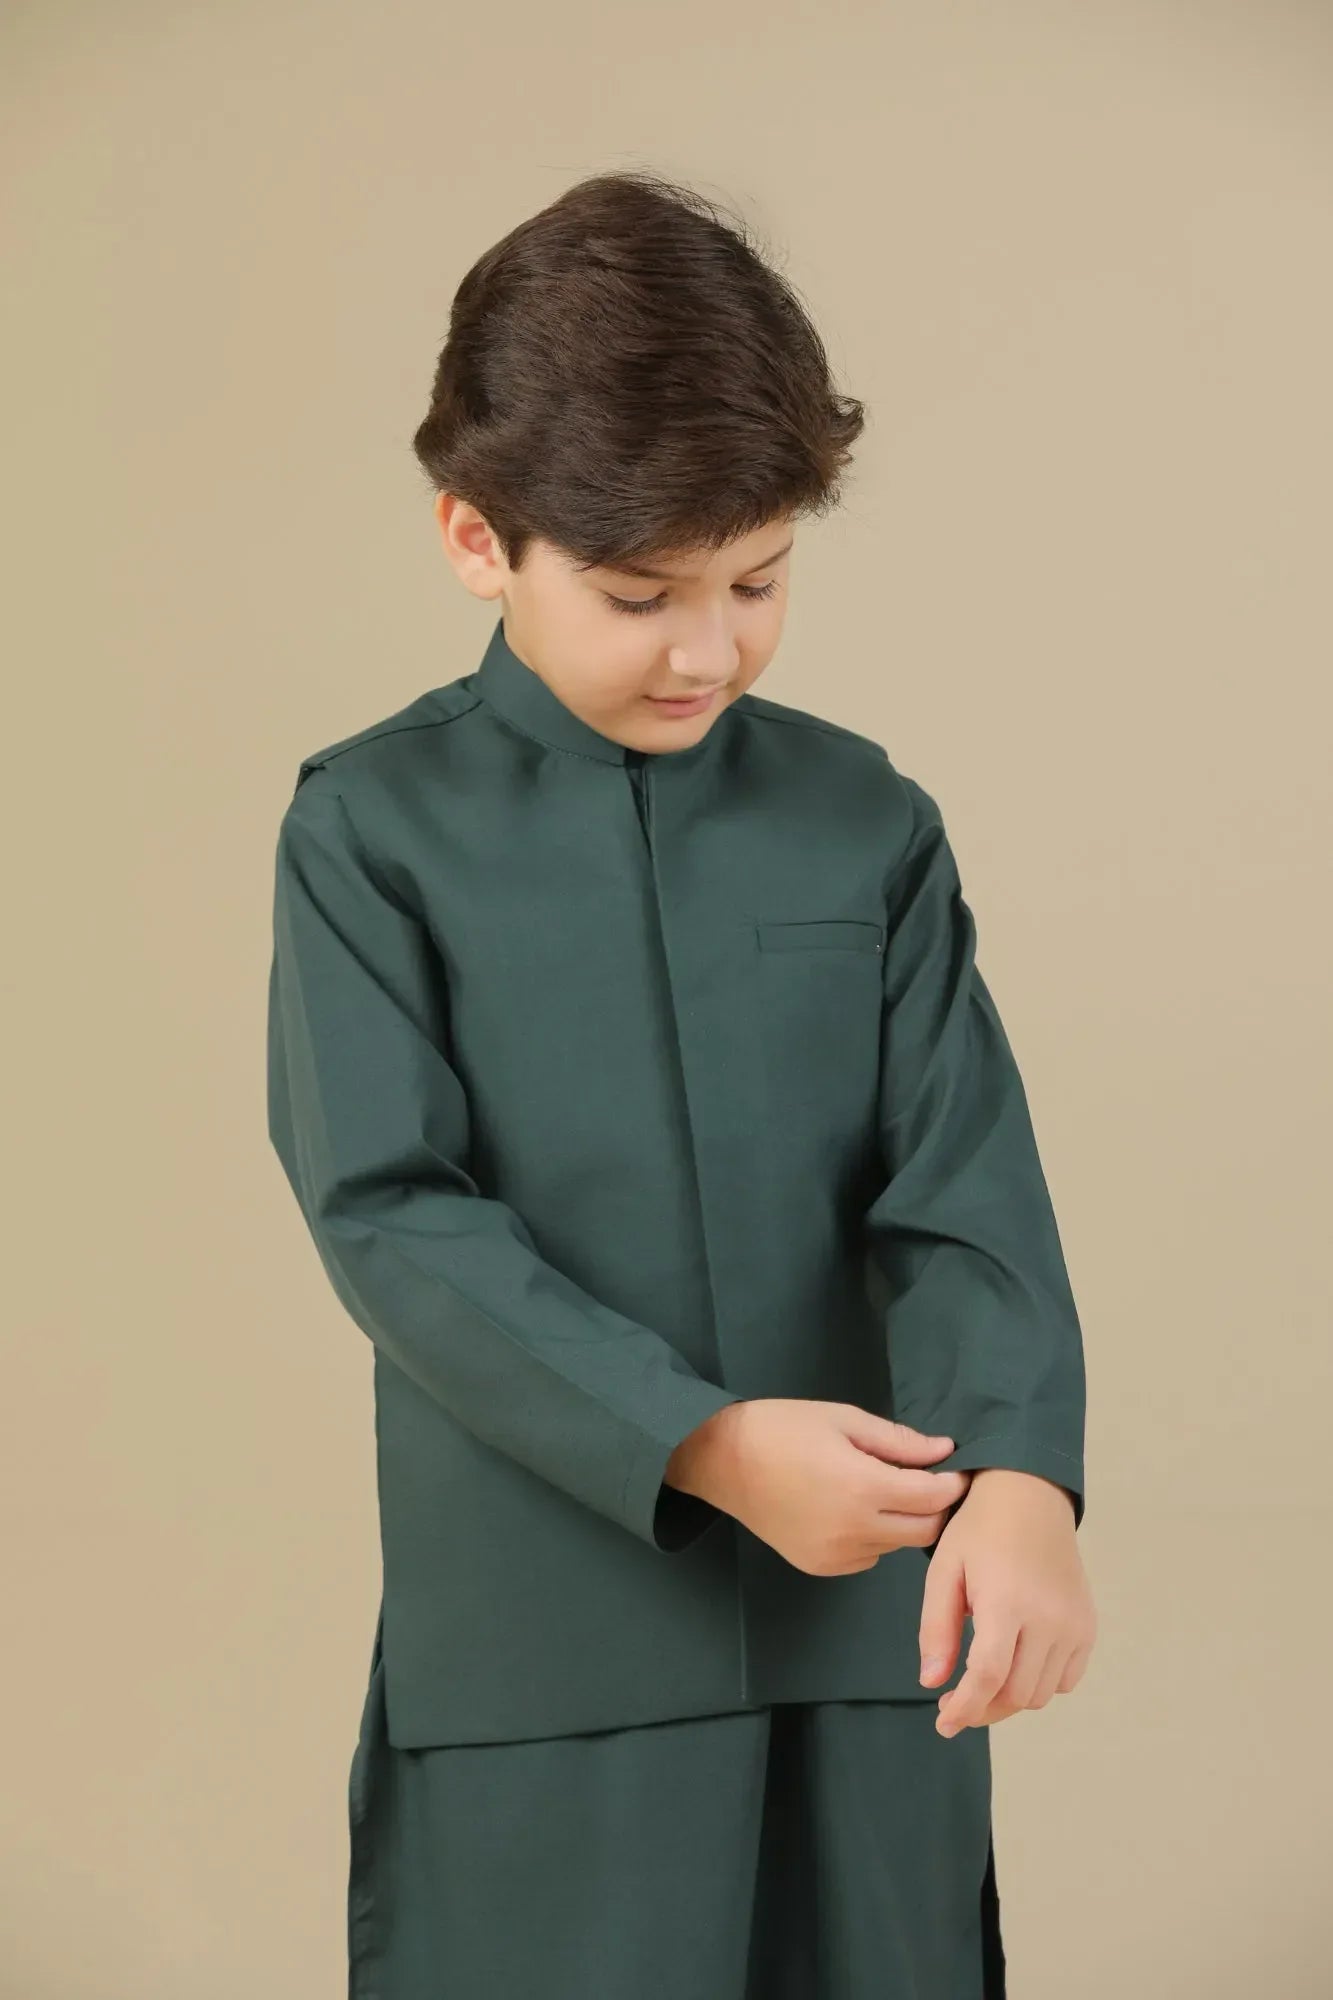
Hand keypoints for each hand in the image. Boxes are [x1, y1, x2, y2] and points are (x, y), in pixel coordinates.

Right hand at [666, 1400, 971, 1573]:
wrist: (722, 1461)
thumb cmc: (783, 1428)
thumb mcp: (843, 1418)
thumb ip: (898, 1440)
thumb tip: (945, 1451)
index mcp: (862, 1487)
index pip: (933, 1497)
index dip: (952, 1482)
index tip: (955, 1468)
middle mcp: (854, 1530)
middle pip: (924, 1531)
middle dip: (935, 1507)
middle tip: (927, 1481)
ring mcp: (836, 1555)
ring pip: (896, 1547)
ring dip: (903, 1522)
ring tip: (884, 1491)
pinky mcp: (820, 1567)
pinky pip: (868, 1556)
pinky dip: (874, 1536)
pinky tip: (853, 1510)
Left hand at [918, 1468, 1096, 1734]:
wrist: (1030, 1495)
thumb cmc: (978, 1529)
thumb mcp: (944, 1570)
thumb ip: (936, 1628)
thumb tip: (932, 1683)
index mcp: (1008, 1602)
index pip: (989, 1677)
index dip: (965, 1708)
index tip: (943, 1724)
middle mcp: (1049, 1619)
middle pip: (1017, 1694)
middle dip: (982, 1708)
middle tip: (954, 1702)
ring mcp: (1074, 1624)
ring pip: (1042, 1693)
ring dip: (1009, 1699)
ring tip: (982, 1683)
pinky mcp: (1088, 1626)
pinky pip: (1066, 1679)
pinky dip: (1040, 1684)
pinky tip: (1016, 1666)